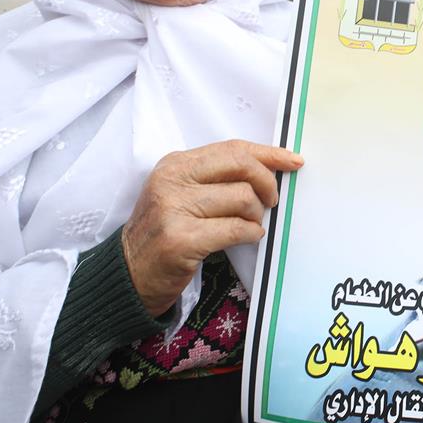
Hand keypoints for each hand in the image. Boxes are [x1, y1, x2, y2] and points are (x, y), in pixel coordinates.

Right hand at [122, 140, 303, 316]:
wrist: (129, 273)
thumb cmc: (164, 233)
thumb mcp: (181, 194)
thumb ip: (216, 178)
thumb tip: (269, 170)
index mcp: (176, 164)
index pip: (232, 149)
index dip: (268, 153)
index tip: (293, 161)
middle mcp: (172, 180)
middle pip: (241, 165)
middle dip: (267, 183)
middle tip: (271, 201)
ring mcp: (174, 209)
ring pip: (242, 198)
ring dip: (256, 215)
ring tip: (249, 225)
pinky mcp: (181, 239)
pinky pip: (236, 229)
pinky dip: (251, 234)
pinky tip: (248, 238)